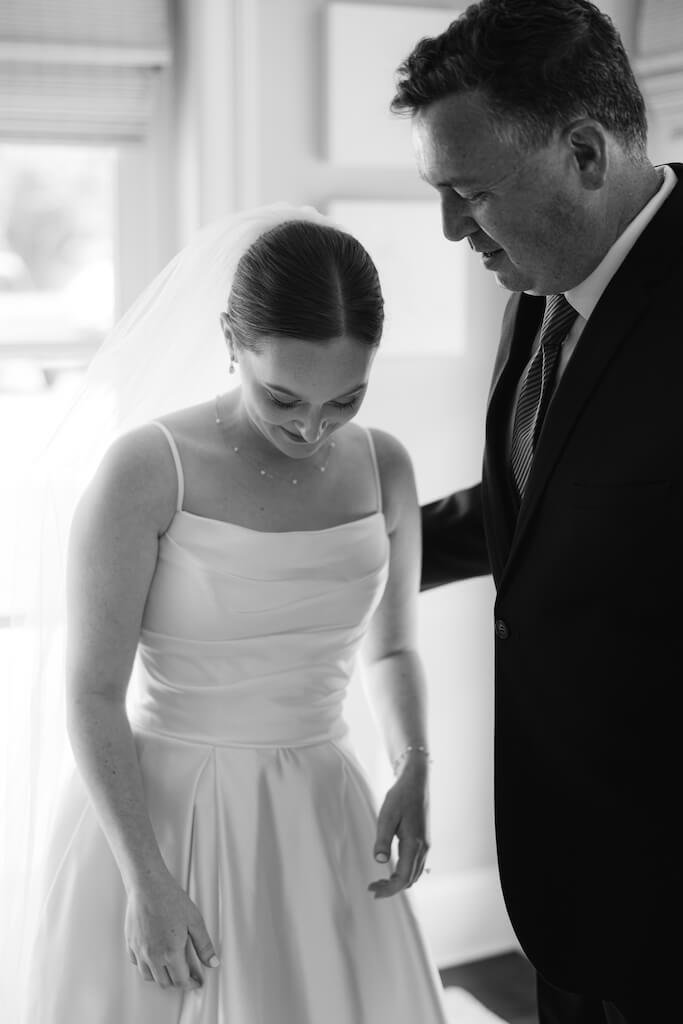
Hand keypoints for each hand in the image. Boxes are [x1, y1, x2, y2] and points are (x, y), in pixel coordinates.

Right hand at [125, 873, 218, 990]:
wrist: (148, 885)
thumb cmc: (170, 899)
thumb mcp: (195, 920)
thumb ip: (204, 945)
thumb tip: (212, 962)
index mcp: (171, 952)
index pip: (181, 980)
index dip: (191, 984)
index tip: (197, 981)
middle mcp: (153, 956)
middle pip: (165, 982)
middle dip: (177, 982)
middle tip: (186, 974)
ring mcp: (139, 951)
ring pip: (149, 976)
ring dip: (161, 976)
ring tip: (171, 966)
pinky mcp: (130, 943)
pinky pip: (137, 963)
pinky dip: (146, 965)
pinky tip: (154, 956)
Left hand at [368, 763, 429, 898]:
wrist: (416, 783)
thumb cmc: (400, 797)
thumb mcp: (387, 816)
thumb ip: (383, 839)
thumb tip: (380, 861)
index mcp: (414, 844)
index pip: (403, 877)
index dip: (389, 889)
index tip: (373, 891)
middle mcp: (423, 848)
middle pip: (409, 879)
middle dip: (392, 888)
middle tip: (373, 888)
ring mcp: (425, 845)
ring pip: (414, 874)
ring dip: (398, 882)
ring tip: (380, 881)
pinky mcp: (423, 841)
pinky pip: (416, 866)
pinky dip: (405, 874)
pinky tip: (392, 869)